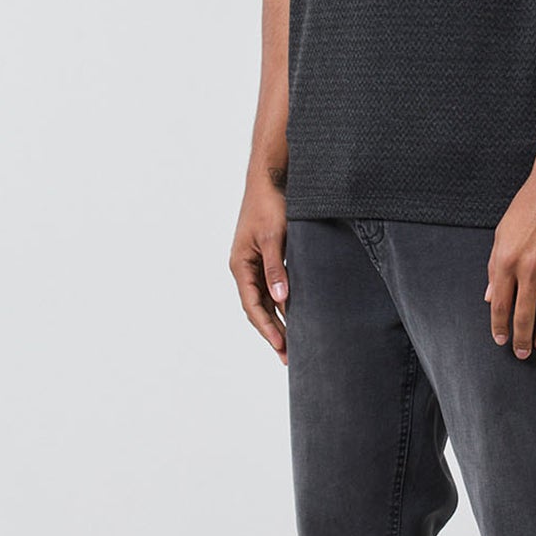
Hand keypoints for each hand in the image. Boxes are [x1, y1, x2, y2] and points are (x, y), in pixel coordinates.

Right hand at [230, 173, 291, 365]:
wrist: (271, 179)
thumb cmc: (269, 204)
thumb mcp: (274, 238)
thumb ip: (276, 269)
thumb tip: (280, 300)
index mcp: (240, 265)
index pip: (252, 306)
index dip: (267, 329)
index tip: (281, 348)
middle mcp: (245, 267)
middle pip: (257, 308)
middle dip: (272, 333)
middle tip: (288, 356)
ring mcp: (255, 263)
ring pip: (265, 300)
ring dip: (278, 320)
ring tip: (292, 342)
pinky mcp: (268, 256)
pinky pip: (273, 287)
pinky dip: (282, 302)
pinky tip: (295, 314)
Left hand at [485, 162, 535, 357]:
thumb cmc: (529, 205)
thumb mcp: (502, 234)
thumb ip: (496, 269)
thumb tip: (492, 297)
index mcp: (507, 261)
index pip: (501, 305)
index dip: (500, 326)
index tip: (501, 340)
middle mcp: (530, 268)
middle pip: (525, 315)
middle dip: (522, 338)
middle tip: (522, 353)